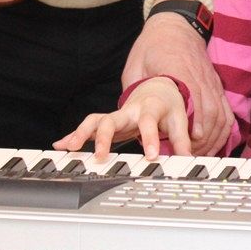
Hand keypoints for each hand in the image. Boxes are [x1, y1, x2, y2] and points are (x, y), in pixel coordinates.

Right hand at [53, 78, 191, 160]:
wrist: (158, 89)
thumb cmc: (168, 107)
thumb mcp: (180, 121)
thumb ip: (182, 141)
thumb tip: (190, 160)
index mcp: (149, 109)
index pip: (148, 122)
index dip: (150, 138)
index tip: (151, 156)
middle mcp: (129, 111)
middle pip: (112, 119)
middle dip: (104, 137)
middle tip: (99, 156)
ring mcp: (116, 116)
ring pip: (95, 120)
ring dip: (81, 134)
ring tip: (70, 147)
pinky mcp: (108, 121)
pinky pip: (88, 126)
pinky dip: (74, 135)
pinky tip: (61, 144)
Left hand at [122, 0, 233, 155]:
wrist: (176, 24)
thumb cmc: (153, 44)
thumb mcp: (135, 65)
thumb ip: (134, 90)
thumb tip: (127, 116)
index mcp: (178, 69)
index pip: (192, 96)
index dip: (195, 119)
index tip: (191, 139)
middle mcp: (199, 77)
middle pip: (209, 109)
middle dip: (202, 137)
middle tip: (189, 157)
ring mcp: (210, 82)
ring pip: (219, 114)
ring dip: (212, 138)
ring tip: (198, 156)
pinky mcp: (216, 86)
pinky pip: (225, 112)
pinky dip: (221, 131)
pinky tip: (213, 145)